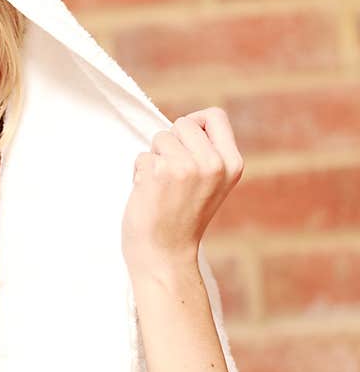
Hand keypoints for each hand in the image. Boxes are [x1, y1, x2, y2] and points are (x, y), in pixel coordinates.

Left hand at [121, 107, 243, 275]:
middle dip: (170, 143)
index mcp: (232, 164)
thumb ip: (206, 154)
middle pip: (183, 123)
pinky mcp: (160, 173)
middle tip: (171, 176)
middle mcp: (214, 163)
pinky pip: (142, 156)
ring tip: (161, 187)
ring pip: (160, 138)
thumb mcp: (210, 184)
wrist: (165, 255)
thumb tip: (184, 124)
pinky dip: (139, 173)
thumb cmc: (180, 218)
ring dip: (153, 159)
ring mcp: (187, 167)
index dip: (195, 123)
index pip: (215, 116)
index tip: (184, 144)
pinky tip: (148, 195)